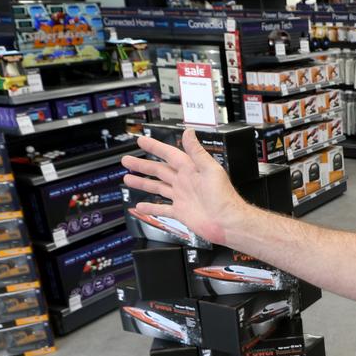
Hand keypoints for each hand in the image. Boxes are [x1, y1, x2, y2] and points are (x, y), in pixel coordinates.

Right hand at [121, 130, 249, 245]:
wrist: (227, 222)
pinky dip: (151, 207)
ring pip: (158, 187)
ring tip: (128, 178)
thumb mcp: (210, 169)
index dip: (155, 147)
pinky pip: (162, 208)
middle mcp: (185, 182)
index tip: (142, 141)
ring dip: (143, 183)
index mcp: (191, 170)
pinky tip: (141, 205)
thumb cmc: (224, 197)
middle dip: (142, 165)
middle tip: (127, 160)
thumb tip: (189, 133)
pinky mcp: (181, 212)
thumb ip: (197, 151)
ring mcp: (182, 197)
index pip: (169, 154)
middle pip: (159, 170)